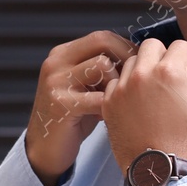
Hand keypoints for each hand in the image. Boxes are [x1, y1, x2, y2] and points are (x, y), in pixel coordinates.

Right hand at [26, 31, 136, 185]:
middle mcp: (56, 63)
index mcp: (62, 54)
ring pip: (102, 65)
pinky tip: (111, 117)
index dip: (127, 47)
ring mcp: (55, 82)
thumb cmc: (72, 118)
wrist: (45, 149)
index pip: (102, 37)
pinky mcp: (60, 104)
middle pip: (102, 41)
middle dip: (127, 57)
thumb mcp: (85, 87)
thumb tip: (140, 59)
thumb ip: (103, 71)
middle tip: (139, 79)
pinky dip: (111, 106)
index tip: (141, 65)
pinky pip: (98, 97)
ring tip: (118, 101)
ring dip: (118, 83)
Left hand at [101, 39, 186, 176]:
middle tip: (169, 70)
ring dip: (142, 68)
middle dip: (163, 54)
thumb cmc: (183, 141)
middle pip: (151, 46)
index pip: (180, 46)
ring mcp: (122, 87)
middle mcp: (142, 74)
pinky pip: (115, 81)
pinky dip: (125, 85)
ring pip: (130, 61)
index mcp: (169, 72)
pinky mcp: (108, 101)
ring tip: (151, 86)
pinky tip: (135, 99)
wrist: (157, 167)